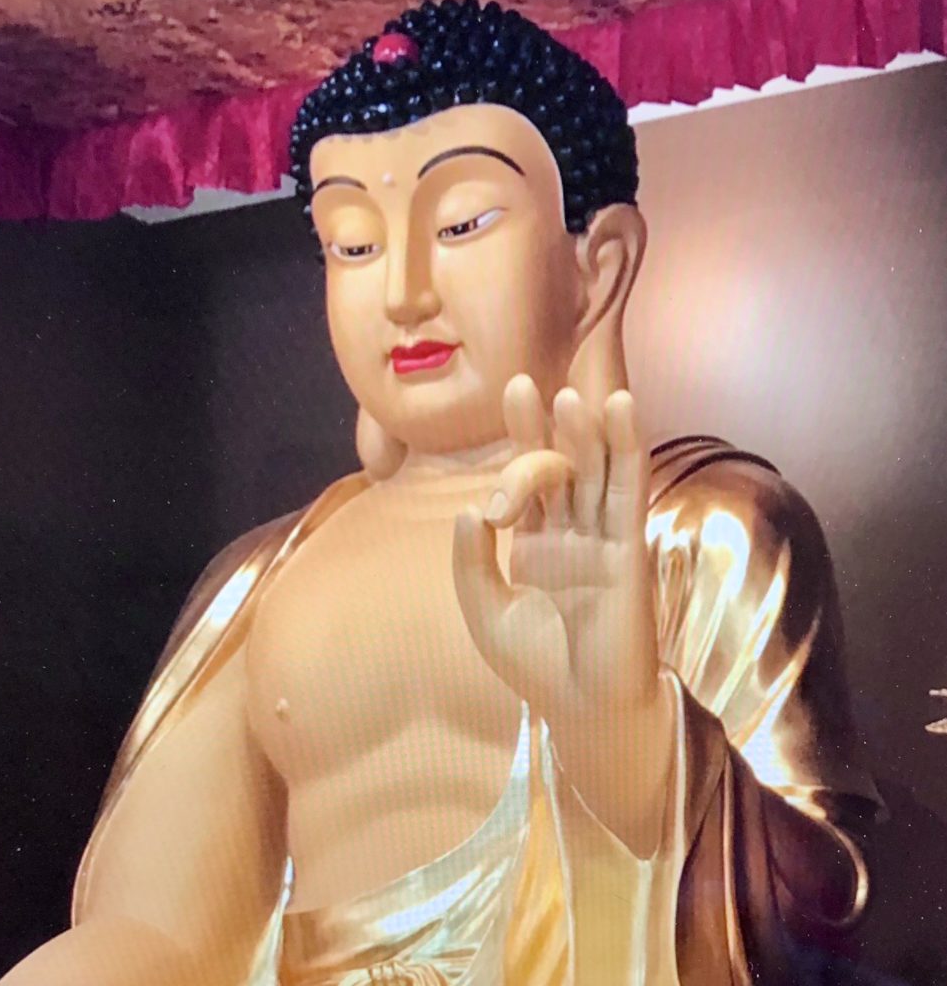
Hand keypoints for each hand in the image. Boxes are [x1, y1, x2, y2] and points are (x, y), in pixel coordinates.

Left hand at [452, 374, 672, 853]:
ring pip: (597, 471)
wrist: (579, 710)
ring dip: (587, 431)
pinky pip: (628, 491)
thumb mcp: (484, 609)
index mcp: (539, 542)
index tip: (514, 392)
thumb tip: (470, 509)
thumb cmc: (535, 665)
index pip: (531, 478)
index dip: (523, 436)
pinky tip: (622, 411)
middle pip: (562, 465)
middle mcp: (572, 533)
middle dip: (545, 427)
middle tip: (522, 389)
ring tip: (572, 398)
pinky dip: (627, 449)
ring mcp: (603, 538)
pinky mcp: (630, 550)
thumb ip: (471, 561)